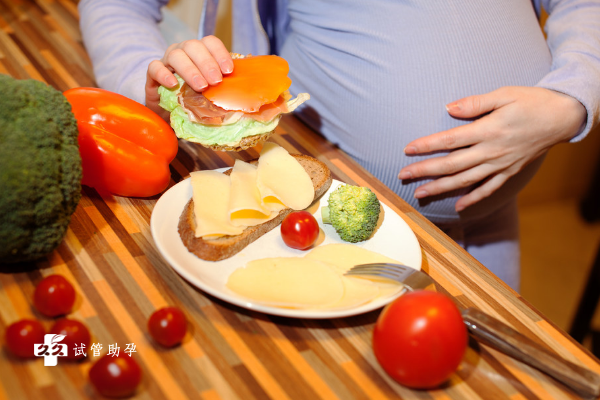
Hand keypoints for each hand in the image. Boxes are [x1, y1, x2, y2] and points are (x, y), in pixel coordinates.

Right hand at [145, 36, 232, 119]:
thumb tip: (241, 90)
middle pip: (194, 47)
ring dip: (190, 70)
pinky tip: (173, 84)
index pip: (210, 42)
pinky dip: (164, 74)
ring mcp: (166, 60)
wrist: (169, 108)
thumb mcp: (210, 90)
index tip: (228, 71)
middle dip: (207, 63)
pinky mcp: (152, 73)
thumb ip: (222, 86)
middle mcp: (183, 51)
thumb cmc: (193, 97)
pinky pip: (155, 67)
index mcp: (200, 52)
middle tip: (216, 81)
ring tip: (200, 86)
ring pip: (176, 55)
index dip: (220, 53)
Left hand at [398, 86, 585, 211]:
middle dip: (425, 170)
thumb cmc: (531, 102)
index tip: (407, 149)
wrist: (562, 117)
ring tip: (420, 193)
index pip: (450, 140)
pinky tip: (458, 206)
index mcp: (488, 130)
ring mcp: (501, 164)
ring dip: (441, 188)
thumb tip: (448, 108)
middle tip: (403, 175)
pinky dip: (473, 198)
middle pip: (452, 164)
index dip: (427, 145)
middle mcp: (492, 150)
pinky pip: (489, 188)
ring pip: (465, 180)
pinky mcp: (510, 171)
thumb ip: (474, 103)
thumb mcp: (504, 94)